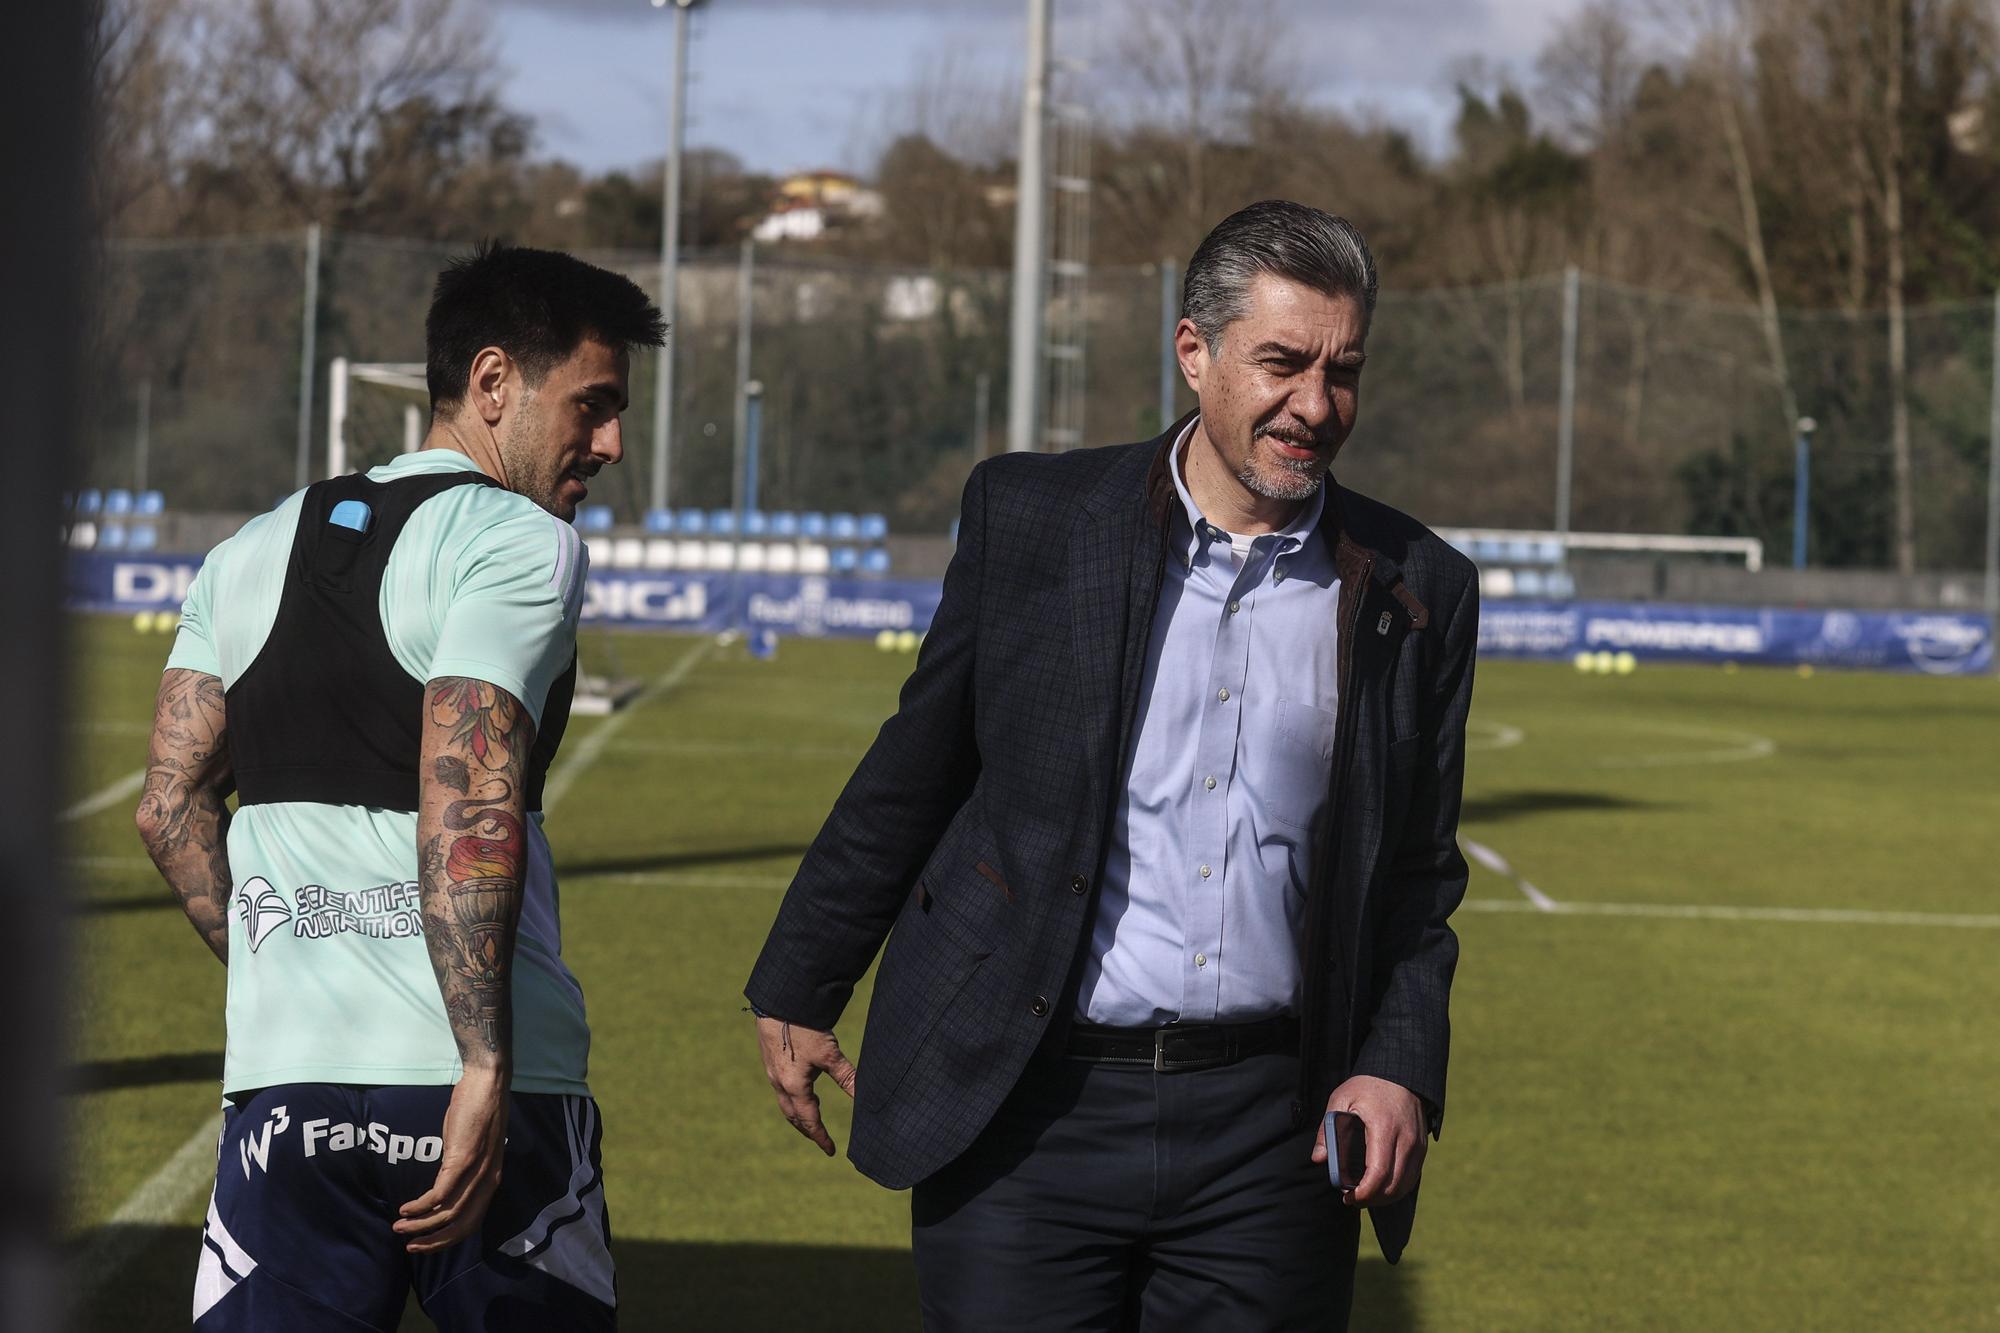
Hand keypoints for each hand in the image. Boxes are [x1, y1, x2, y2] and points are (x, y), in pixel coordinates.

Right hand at [394, 1065, 508, 1253]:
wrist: (488, 1083)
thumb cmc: (478, 1113)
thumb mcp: (475, 1150)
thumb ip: (464, 1172)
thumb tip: (444, 1188)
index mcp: (491, 1180)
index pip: (472, 1223)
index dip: (448, 1239)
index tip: (425, 1244)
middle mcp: (488, 1180)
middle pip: (462, 1226)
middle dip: (434, 1242)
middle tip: (411, 1248)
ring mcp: (476, 1170)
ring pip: (448, 1213)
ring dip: (421, 1225)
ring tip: (399, 1227)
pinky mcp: (463, 1158)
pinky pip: (440, 1193)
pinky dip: (421, 1206)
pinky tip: (406, 1208)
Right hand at [755, 1014, 856, 1155]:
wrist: (777, 1002)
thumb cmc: (803, 1027)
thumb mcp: (829, 1053)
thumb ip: (847, 1077)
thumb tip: (866, 1097)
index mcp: (794, 1087)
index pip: (810, 1121)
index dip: (821, 1137)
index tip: (832, 1150)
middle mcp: (779, 1083)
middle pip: (794, 1117)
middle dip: (808, 1130)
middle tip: (822, 1139)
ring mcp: (772, 1072)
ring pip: (785, 1103)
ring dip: (799, 1116)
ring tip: (812, 1120)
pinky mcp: (771, 1060)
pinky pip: (781, 1089)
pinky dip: (792, 1098)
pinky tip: (801, 1090)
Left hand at [1312, 1074, 1425, 1207]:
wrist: (1401, 1071)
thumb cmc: (1368, 1085)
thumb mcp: (1341, 1099)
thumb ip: (1328, 1129)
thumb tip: (1319, 1159)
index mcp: (1384, 1128)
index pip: (1378, 1173)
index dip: (1364, 1192)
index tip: (1348, 1197)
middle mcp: (1406, 1140)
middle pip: (1393, 1185)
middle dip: (1372, 1199)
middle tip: (1352, 1199)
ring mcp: (1418, 1145)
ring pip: (1405, 1185)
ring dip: (1385, 1197)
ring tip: (1364, 1195)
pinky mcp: (1422, 1147)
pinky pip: (1412, 1176)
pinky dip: (1397, 1188)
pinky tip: (1380, 1187)